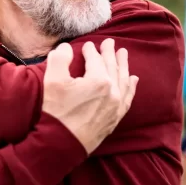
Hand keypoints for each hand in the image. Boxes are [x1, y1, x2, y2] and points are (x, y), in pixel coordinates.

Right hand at [42, 39, 138, 154]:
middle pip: (112, 67)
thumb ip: (59, 59)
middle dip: (110, 53)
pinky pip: (128, 97)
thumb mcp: (52, 81)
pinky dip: (130, 86)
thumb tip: (66, 48)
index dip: (91, 50)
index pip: (96, 59)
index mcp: (99, 80)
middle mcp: (112, 91)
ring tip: (123, 54)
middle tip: (110, 42)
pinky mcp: (115, 117)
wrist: (62, 143)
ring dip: (123, 65)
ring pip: (123, 80)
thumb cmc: (56, 111)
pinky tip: (132, 79)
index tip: (88, 45)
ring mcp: (116, 105)